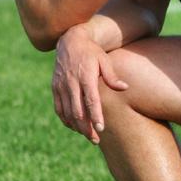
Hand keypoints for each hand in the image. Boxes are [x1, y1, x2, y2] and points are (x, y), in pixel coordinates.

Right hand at [52, 26, 127, 143]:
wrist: (70, 41)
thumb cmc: (92, 52)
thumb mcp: (105, 60)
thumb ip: (112, 76)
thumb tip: (125, 88)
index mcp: (85, 77)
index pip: (90, 101)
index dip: (95, 116)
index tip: (101, 129)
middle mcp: (71, 83)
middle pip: (78, 111)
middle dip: (86, 128)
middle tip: (96, 139)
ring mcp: (61, 86)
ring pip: (67, 112)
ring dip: (77, 126)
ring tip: (88, 136)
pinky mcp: (55, 88)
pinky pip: (59, 108)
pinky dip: (66, 119)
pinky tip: (75, 127)